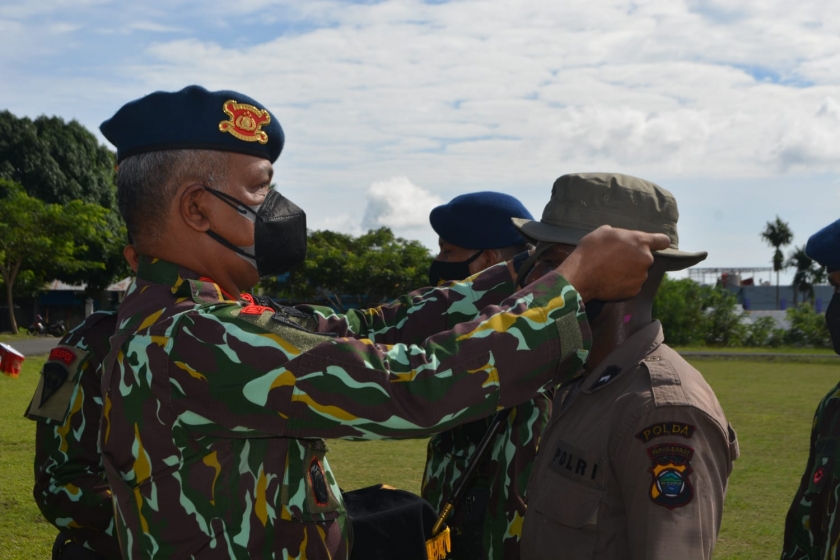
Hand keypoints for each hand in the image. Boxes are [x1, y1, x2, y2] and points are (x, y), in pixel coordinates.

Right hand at [556, 225, 670, 301]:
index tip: (657, 245)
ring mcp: (641, 277)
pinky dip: (624, 283)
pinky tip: (610, 280)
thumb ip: (619, 234)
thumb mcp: (603, 232)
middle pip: (646, 258)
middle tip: (616, 259)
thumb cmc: (591, 251)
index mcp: (640, 242)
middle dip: (635, 258)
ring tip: (610, 271)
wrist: (580, 276)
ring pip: (638, 272)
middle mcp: (645, 259)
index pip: (662, 240)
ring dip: (629, 271)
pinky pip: (632, 285)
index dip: (660, 242)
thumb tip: (620, 238)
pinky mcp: (634, 291)